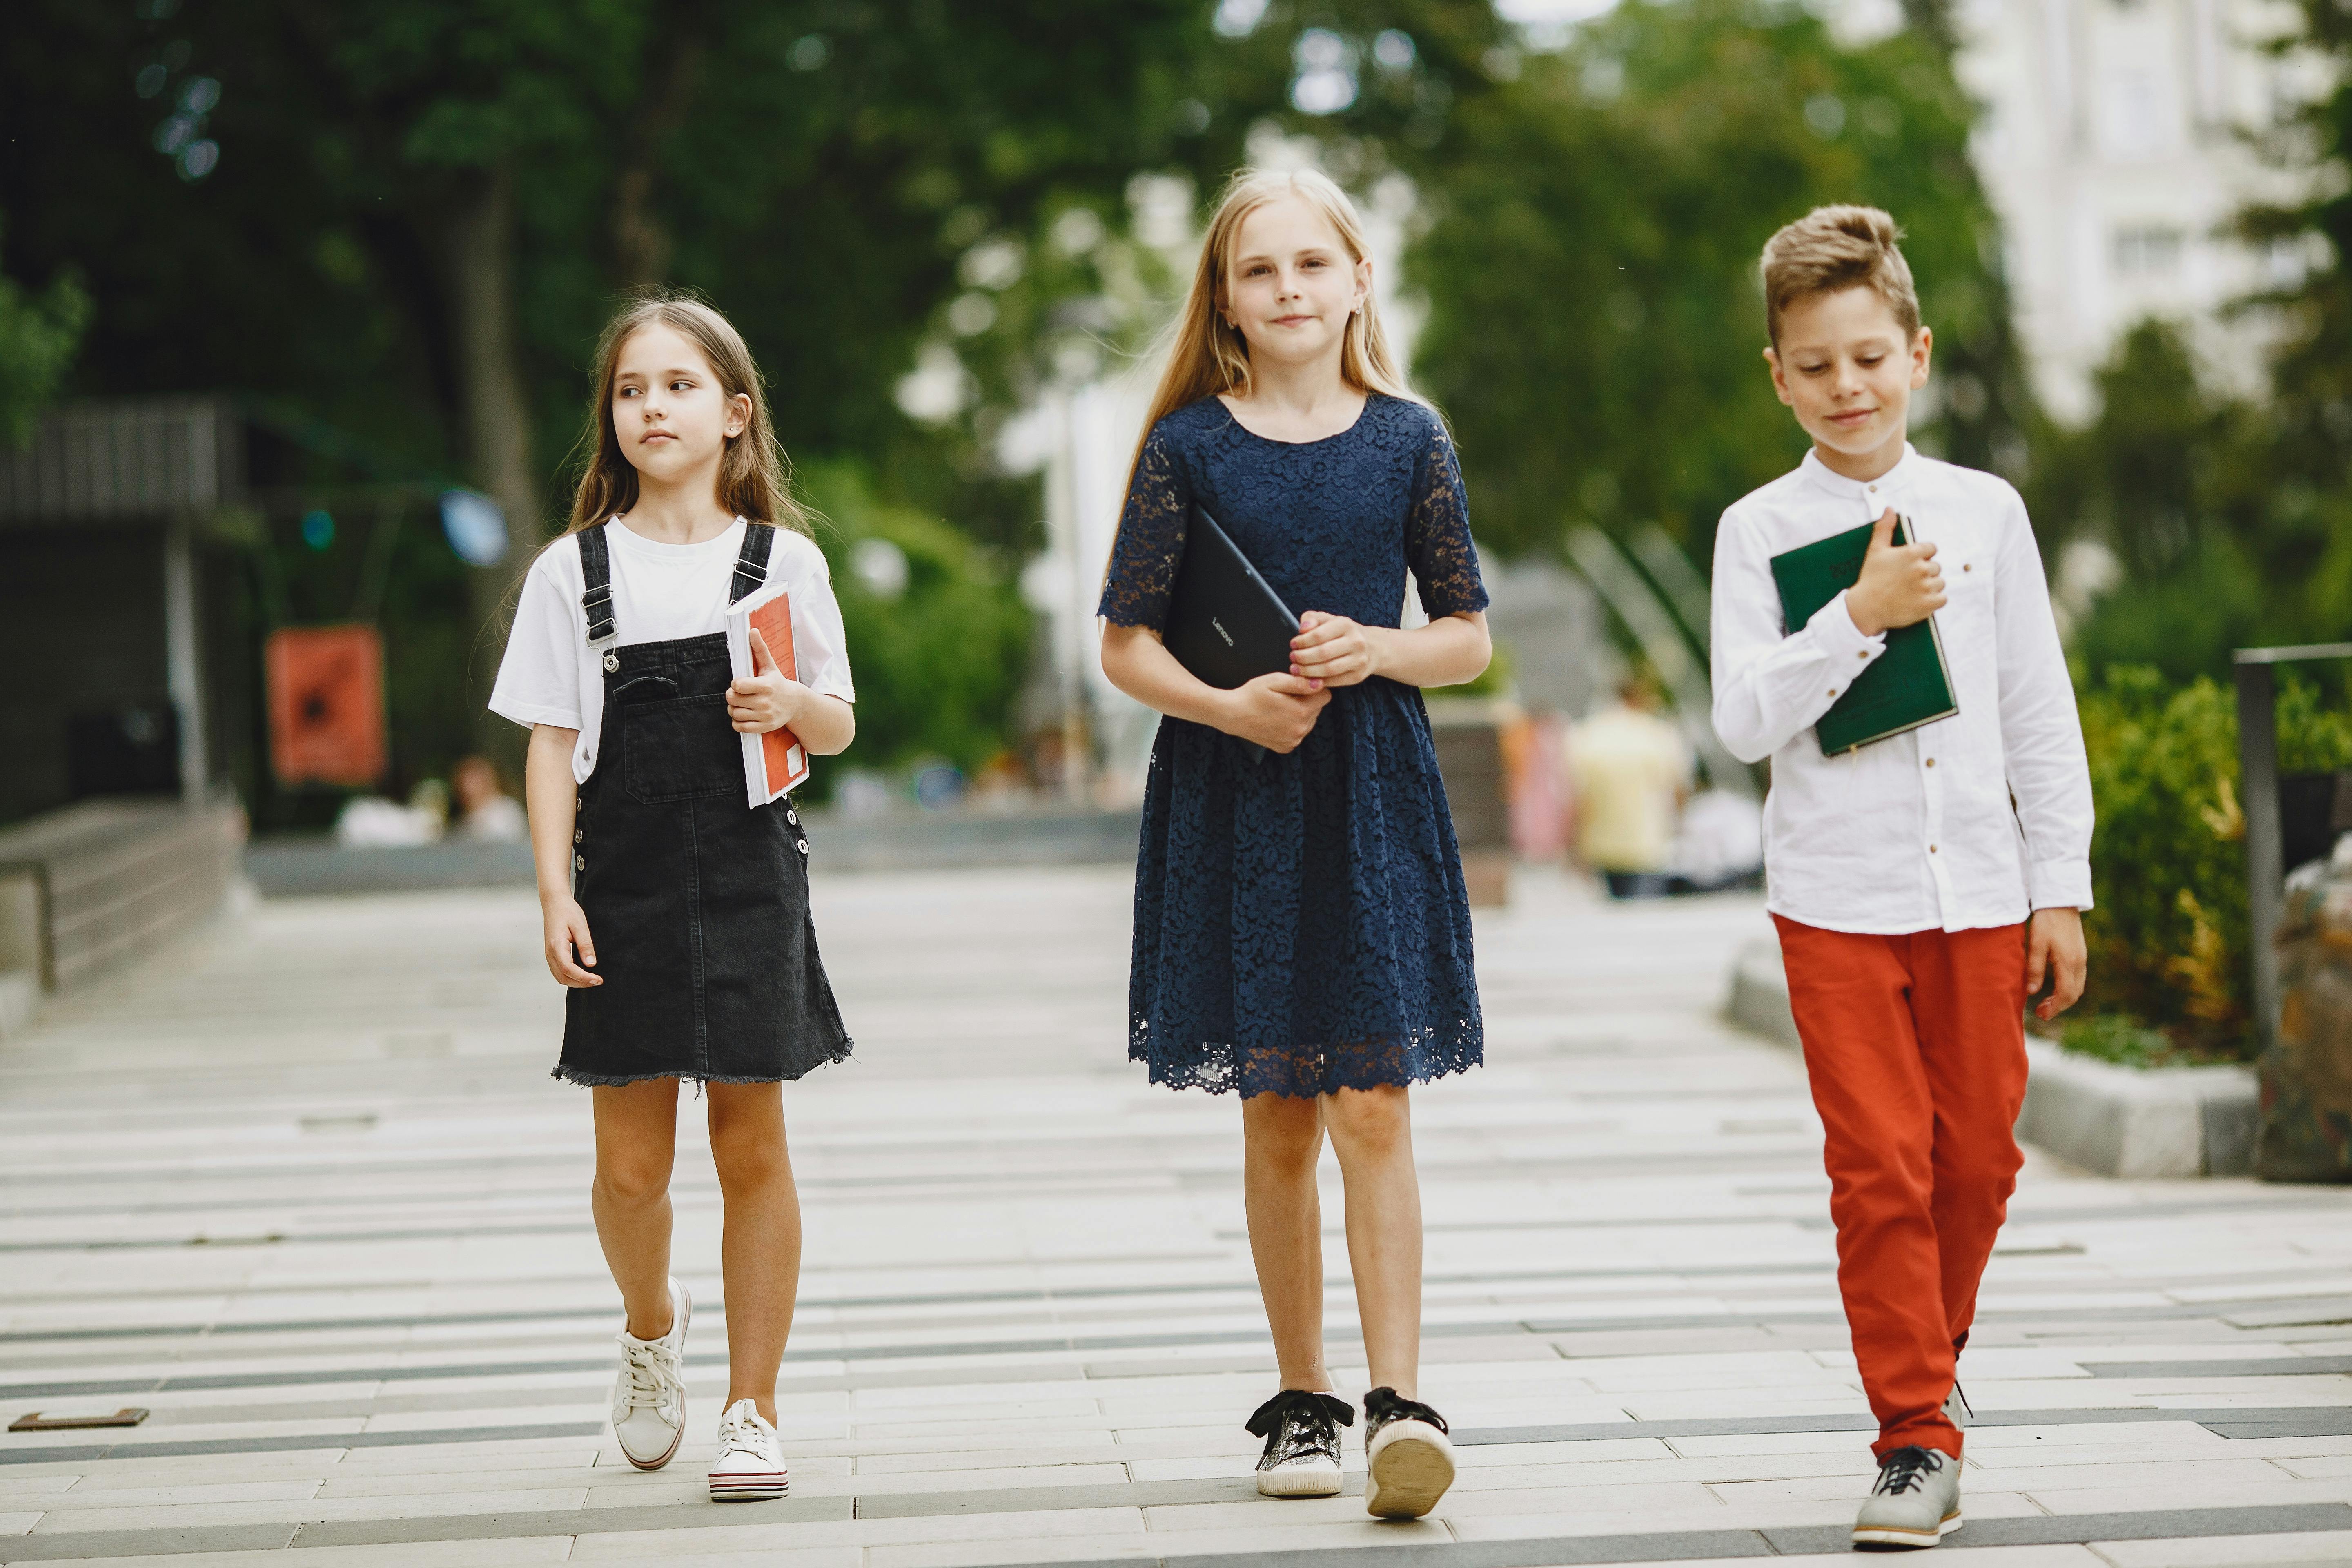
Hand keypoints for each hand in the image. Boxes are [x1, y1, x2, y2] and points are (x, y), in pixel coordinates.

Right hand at [543, 896, 600, 987]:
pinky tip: (582, 974)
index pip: (568, 969)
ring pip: (560, 977)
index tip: (598, 979)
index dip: (583, 978)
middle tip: (598, 981)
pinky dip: (570, 977)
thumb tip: (591, 964)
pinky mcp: (551, 954)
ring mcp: (549, 954)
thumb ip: (585, 945)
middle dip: (581, 983)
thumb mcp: (580, 926)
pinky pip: (558, 971)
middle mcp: (550, 953)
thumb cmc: (567, 912)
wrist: (554, 903)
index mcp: (556, 945)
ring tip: (592, 979)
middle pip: (563, 977)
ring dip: (576, 982)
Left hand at [728, 629, 804, 733]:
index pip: (738, 685)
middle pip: (733, 699)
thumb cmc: (778, 683)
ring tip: (740, 704)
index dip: (735, 684)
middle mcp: (765, 702)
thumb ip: (759, 649)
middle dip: (732, 696)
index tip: (739, 683)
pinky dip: (737, 722)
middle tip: (737, 694)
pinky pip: (740, 727)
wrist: (795, 704)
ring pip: (735, 713)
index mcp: (765, 685)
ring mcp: (765, 715)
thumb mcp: (770, 666)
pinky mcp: (764, 727)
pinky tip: (743, 715)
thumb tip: (752, 631)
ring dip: (733, 709)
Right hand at [1218, 670, 1330, 751]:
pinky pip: (1298, 733)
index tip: (1299, 686)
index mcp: (1300, 712)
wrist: (1231, 715)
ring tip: (1280, 708)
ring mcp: (1293, 741)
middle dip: (1306, 701)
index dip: (1314, 688)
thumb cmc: (1251, 695)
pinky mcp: (1286, 747)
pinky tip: (1277, 719)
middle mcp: (1300, 730)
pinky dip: (1292, 725)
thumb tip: (1319, 684)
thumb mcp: (1274, 681)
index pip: (1325, 696)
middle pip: (1317, 709)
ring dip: (1300, 714)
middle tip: (1285, 697)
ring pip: (1309, 722)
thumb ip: (1299, 682)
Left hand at [1290, 611, 1377, 687]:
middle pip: (1322, 653)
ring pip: (1328, 669)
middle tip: (1292, 658)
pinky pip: (1334, 681)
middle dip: (1302, 657)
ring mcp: (1359, 660)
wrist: (1372, 647)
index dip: (1302, 642)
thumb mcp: (1329, 620)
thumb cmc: (1343, 633)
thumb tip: (1302, 629)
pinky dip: (1318, 681)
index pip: (1318, 635)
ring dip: (1308, 671)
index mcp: (1346, 624)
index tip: (1293, 645)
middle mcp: (1356, 642)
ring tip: (1296, 669)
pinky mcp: (1358, 676)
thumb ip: (1312, 619)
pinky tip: (1308, 678)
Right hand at [1845, 509, 1944, 634]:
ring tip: (1913, 592)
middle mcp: (1921, 568)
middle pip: (1935, 567)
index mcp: (1911, 553)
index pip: (1931, 549)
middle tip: (1908, 581)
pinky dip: (1934, 601)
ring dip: (1930, 587)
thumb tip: (1890, 509)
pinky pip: (1942, 599)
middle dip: (1925, 573)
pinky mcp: (1929, 604)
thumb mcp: (1875, 550)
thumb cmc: (1870, 578)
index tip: (1910, 565)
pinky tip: (1920, 601)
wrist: (1865, 609)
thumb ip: (1885, 528)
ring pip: (1939, 583)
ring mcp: (1926, 587)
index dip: (1922, 556)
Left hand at [2026, 907, 2085, 1021]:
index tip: (2041, 1014)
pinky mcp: (2080, 954)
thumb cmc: (2045, 921)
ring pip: (2078, 987)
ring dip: (2064, 999)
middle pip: (2074, 994)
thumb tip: (2032, 992)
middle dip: (2059, 1007)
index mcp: (2068, 962)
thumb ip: (2034, 968)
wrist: (2060, 902)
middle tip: (2041, 1013)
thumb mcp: (2035, 944)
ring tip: (2046, 1004)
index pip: (2065, 994)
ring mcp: (2082, 958)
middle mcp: (2079, 963)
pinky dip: (2068, 988)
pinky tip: (2054, 988)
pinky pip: (2078, 978)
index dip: (2054, 1008)